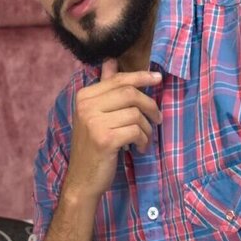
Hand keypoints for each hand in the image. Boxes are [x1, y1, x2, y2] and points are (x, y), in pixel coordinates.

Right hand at [63, 59, 161, 201]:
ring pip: (136, 114)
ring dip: (147, 128)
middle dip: (150, 105)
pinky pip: (136, 131)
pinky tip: (140, 148)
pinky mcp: (105, 139)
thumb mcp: (95, 115)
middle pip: (130, 93)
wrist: (82, 180)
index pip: (118, 80)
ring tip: (144, 139)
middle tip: (157, 118)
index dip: (141, 76)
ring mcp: (94, 122)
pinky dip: (143, 140)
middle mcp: (86, 106)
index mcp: (84, 97)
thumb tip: (111, 61)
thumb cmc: (93, 147)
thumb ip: (105, 89)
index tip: (158, 78)